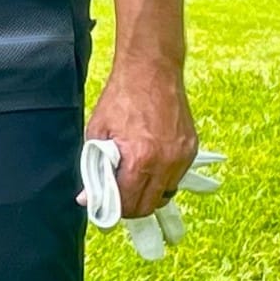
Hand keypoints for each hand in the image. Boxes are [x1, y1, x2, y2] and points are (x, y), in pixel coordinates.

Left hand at [83, 54, 196, 218]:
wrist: (151, 70)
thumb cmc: (121, 98)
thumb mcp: (98, 133)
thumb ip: (94, 168)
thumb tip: (88, 197)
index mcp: (140, 159)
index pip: (129, 204)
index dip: (114, 209)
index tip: (105, 206)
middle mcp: (166, 162)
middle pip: (149, 206)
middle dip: (130, 207)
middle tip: (117, 197)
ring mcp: (182, 156)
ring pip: (165, 194)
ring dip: (148, 194)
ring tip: (133, 179)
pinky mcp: (191, 148)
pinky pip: (176, 177)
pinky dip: (162, 178)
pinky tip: (148, 164)